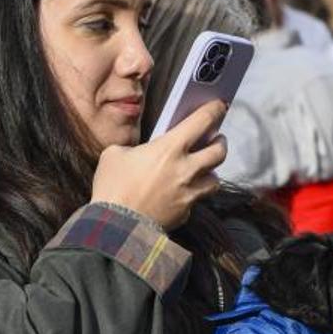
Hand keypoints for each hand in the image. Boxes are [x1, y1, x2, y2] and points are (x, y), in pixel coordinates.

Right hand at [90, 101, 226, 229]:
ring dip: (210, 172)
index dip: (215, 110)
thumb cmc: (112, 187)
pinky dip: (191, 196)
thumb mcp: (114, 155)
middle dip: (220, 142)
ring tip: (201, 170)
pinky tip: (180, 195)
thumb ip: (133, 149)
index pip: (203, 121)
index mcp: (170, 148)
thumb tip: (139, 153)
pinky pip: (195, 201)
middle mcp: (186, 170)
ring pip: (214, 180)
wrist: (115, 227)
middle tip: (215, 139)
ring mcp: (189, 194)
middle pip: (219, 152)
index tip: (219, 106)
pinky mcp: (185, 213)